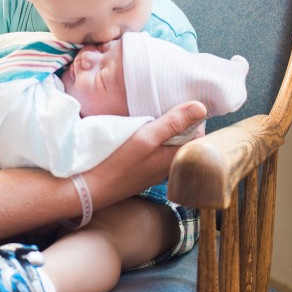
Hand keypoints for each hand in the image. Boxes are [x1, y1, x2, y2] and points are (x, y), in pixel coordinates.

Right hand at [82, 101, 206, 208]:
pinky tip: (141, 133)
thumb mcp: (146, 137)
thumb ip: (172, 123)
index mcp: (174, 158)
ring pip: (168, 147)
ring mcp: (153, 171)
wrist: (90, 187)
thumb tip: (202, 107)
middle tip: (168, 106)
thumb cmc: (118, 163)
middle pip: (183, 142)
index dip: (192, 119)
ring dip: (165, 133)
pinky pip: (154, 153)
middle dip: (180, 124)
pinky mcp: (141, 172)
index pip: (197, 136)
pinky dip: (153, 142)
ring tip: (155, 115)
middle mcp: (167, 167)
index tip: (182, 104)